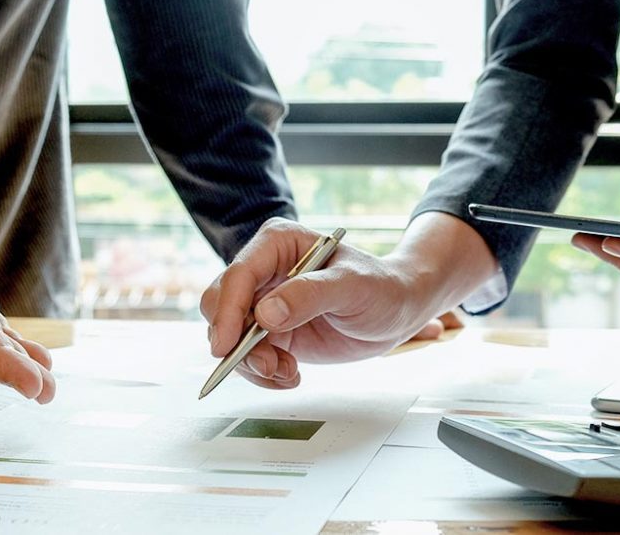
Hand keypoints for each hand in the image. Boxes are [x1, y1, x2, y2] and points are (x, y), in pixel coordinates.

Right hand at [199, 215, 495, 389]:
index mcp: (278, 244)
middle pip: (221, 305)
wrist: (398, 311)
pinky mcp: (270, 331)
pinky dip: (263, 372)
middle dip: (235, 341)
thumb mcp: (352, 287)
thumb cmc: (381, 287)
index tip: (228, 345)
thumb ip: (310, 295)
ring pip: (229, 336)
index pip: (239, 274)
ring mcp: (264, 302)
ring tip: (287, 372)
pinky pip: (247, 356)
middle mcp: (264, 271)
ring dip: (251, 362)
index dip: (228, 310)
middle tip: (267, 365)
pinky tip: (290, 374)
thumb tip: (266, 313)